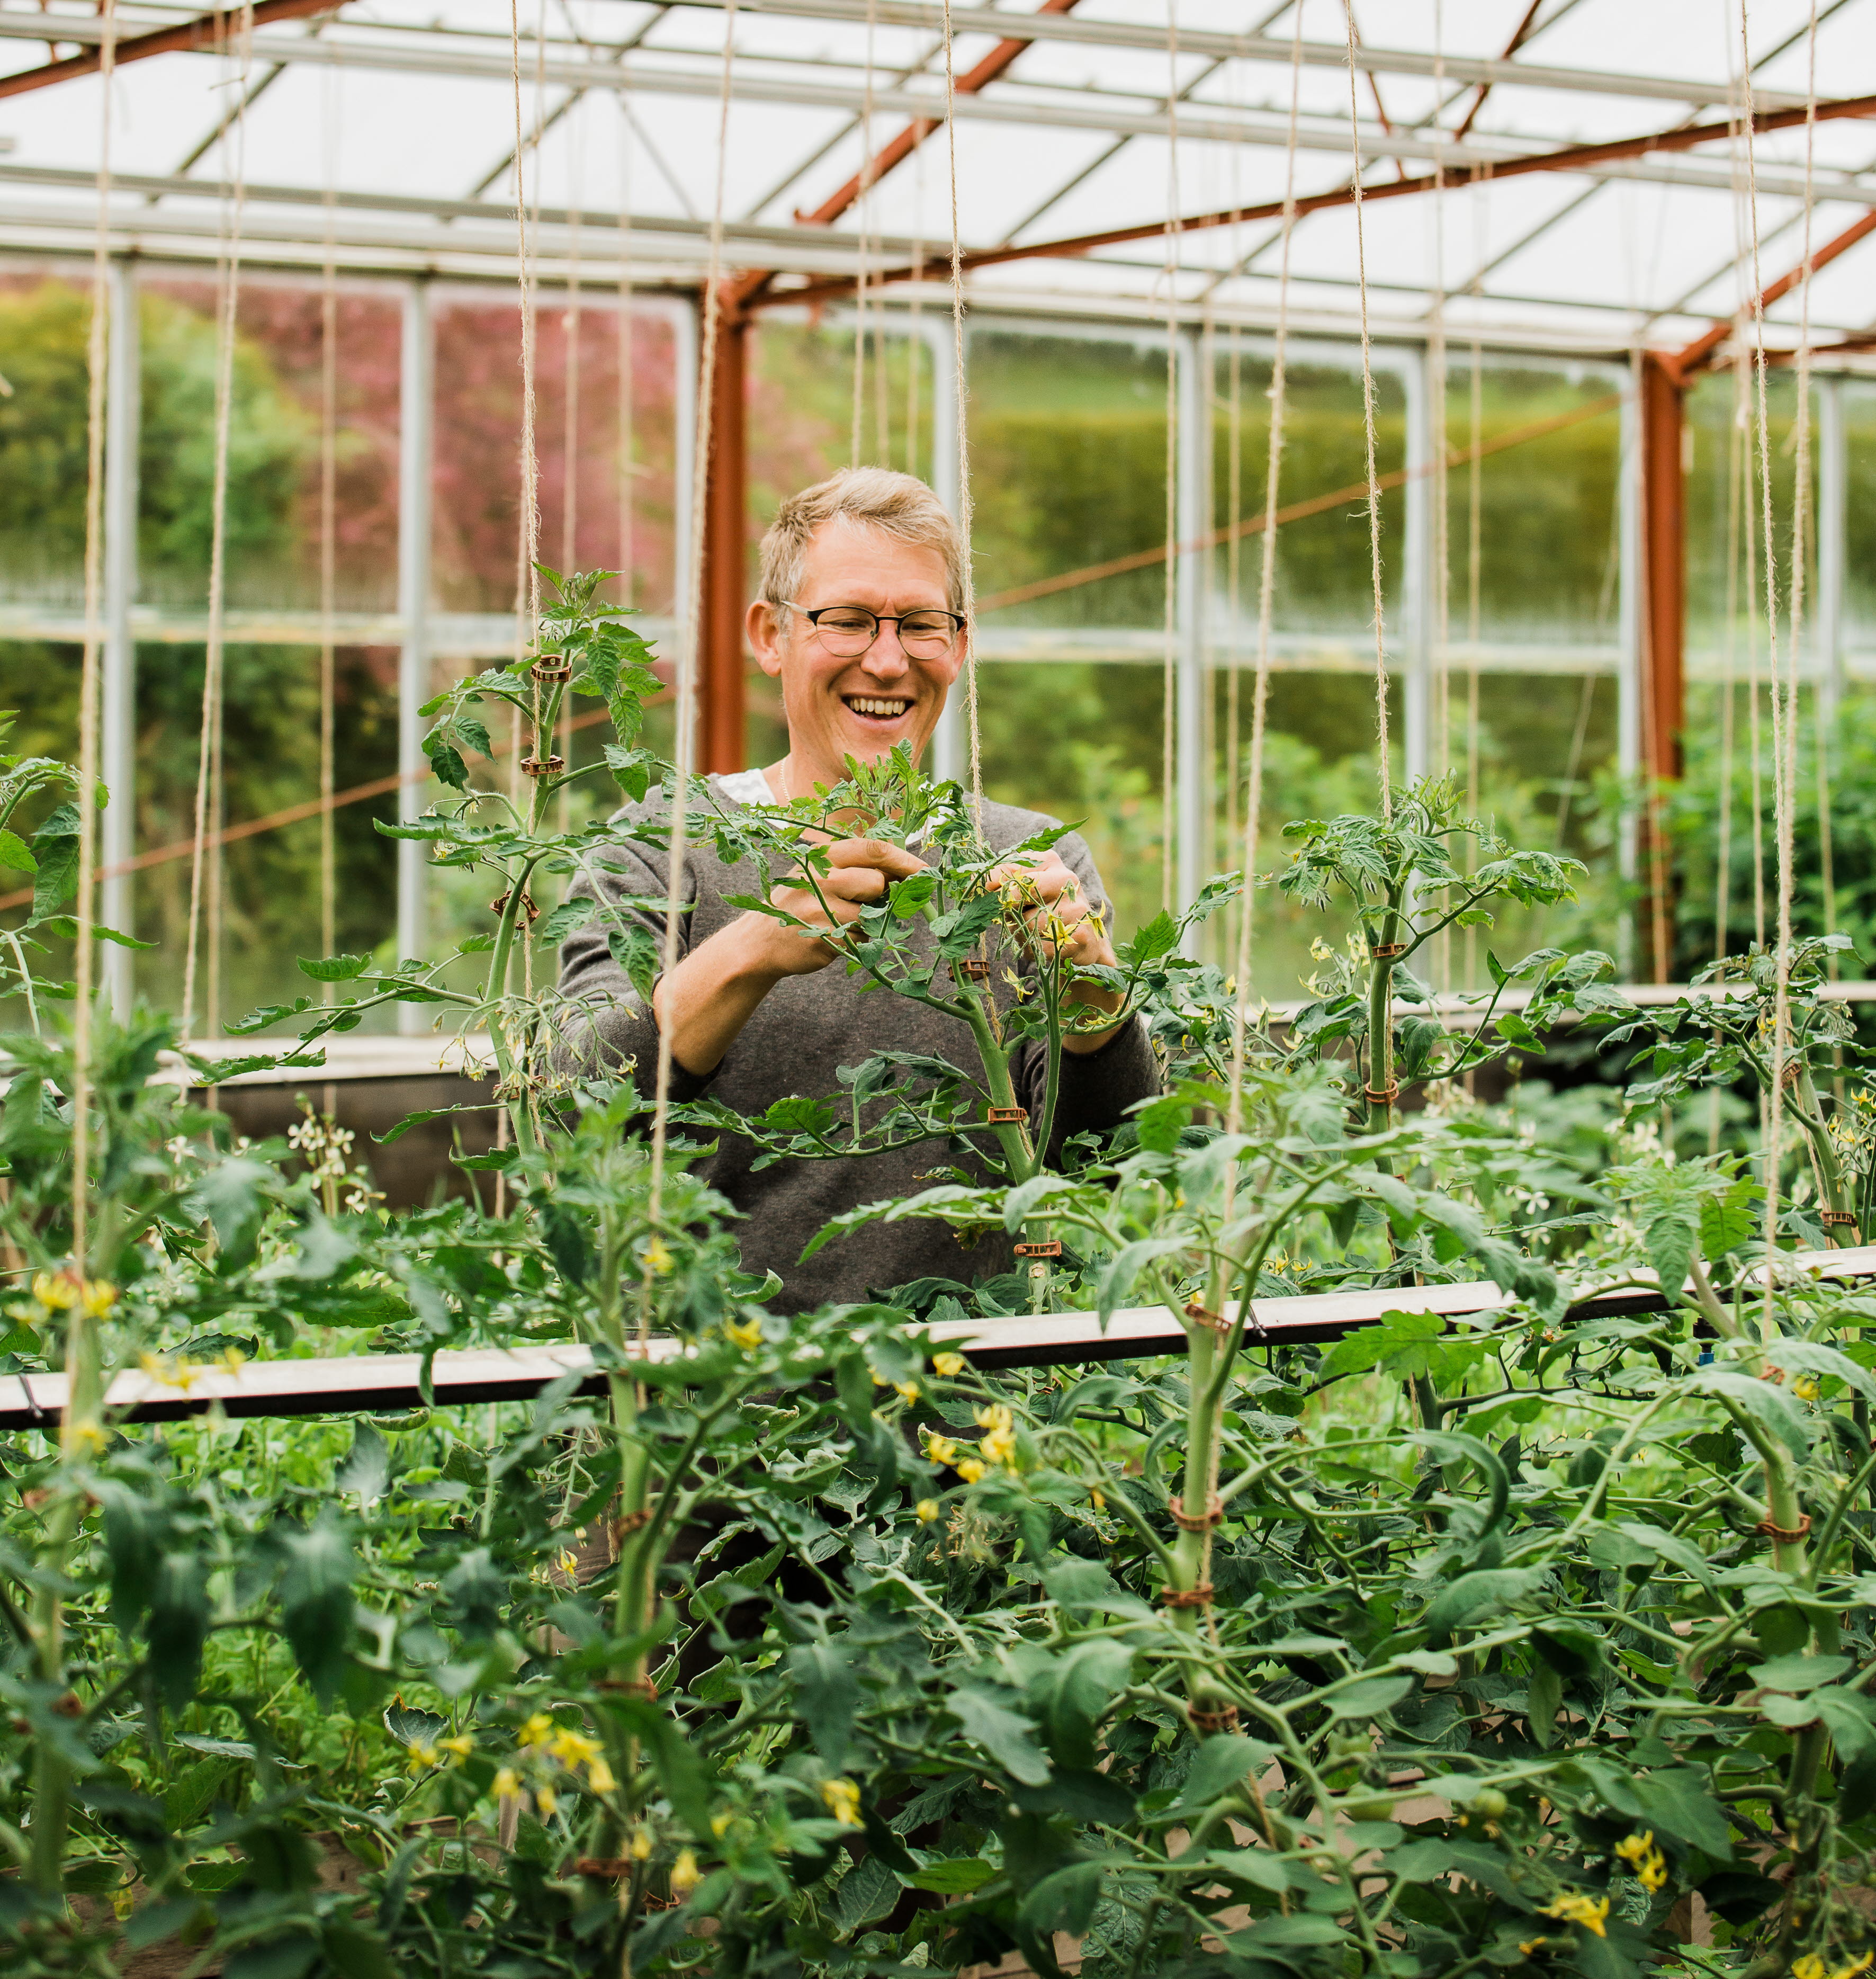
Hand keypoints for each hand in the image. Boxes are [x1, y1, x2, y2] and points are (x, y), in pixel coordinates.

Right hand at [758, 837, 927, 977]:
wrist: (761, 940)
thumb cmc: (802, 902)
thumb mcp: (821, 872)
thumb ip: (857, 865)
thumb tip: (908, 870)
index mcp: (823, 856)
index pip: (874, 849)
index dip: (905, 860)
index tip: (925, 871)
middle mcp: (819, 877)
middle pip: (876, 883)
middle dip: (881, 896)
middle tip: (866, 902)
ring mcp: (818, 908)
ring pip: (870, 915)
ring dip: (867, 922)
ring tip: (841, 920)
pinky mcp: (821, 937)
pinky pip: (859, 939)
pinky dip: (855, 940)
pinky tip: (833, 936)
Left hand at [989, 852, 1125, 1051]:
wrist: (1082, 948)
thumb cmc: (1041, 917)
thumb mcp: (1019, 896)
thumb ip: (999, 885)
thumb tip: (971, 879)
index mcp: (1048, 861)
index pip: (1008, 867)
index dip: (991, 883)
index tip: (986, 891)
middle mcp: (1067, 877)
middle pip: (1017, 893)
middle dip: (1010, 910)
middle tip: (1015, 917)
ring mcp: (1078, 906)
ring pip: (1029, 924)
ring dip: (1026, 936)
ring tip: (1038, 935)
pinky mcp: (1083, 935)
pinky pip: (1043, 947)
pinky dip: (1039, 953)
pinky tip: (1049, 949)